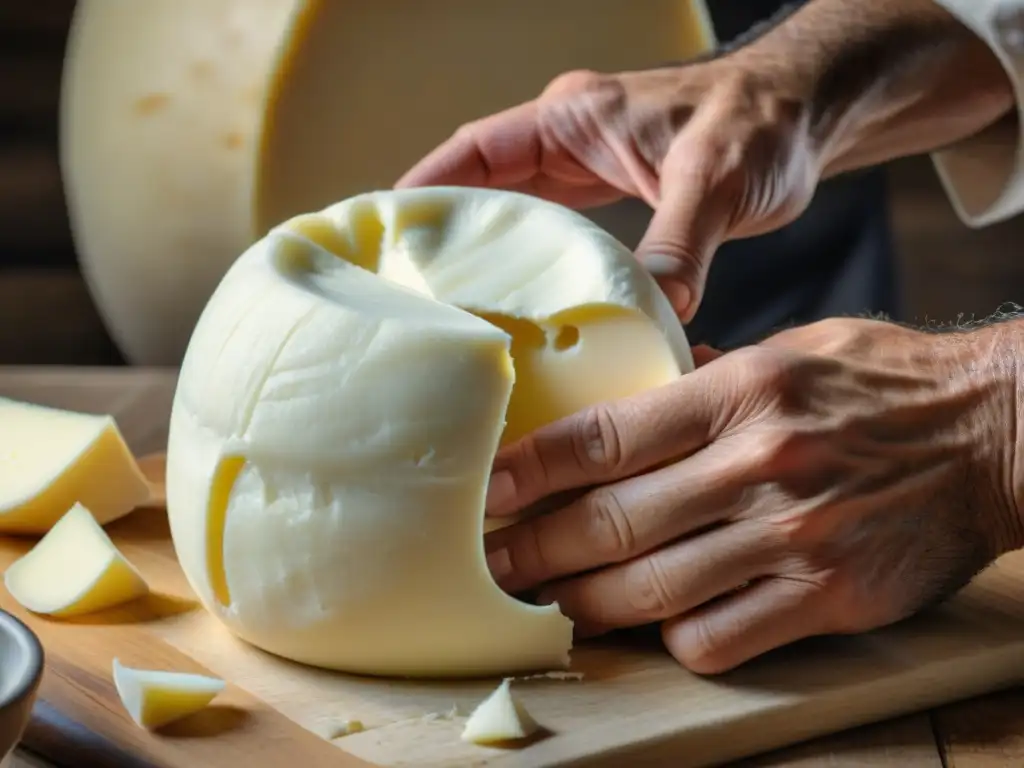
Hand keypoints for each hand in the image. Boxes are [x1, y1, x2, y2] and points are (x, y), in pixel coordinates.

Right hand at [395, 61, 820, 321]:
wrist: (806, 117)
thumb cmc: (762, 122)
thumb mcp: (716, 175)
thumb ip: (682, 239)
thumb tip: (658, 307)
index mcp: (573, 117)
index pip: (476, 151)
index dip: (427, 189)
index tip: (386, 232)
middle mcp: (570, 141)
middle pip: (482, 188)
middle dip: (443, 233)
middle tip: (407, 292)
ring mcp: (587, 170)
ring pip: (513, 214)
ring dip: (484, 255)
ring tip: (448, 311)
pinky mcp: (610, 199)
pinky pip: (552, 233)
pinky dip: (531, 266)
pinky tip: (519, 309)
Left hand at [482, 318, 1021, 672]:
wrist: (995, 432)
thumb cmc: (886, 382)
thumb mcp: (793, 347)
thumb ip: (708, 374)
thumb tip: (640, 384)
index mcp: (741, 392)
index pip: (606, 435)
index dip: (533, 466)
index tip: (487, 486)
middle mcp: (757, 465)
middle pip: (612, 520)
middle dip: (533, 548)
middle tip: (486, 563)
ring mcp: (791, 537)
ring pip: (651, 589)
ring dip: (581, 602)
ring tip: (539, 602)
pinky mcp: (825, 596)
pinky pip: (718, 637)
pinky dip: (670, 638)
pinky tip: (651, 626)